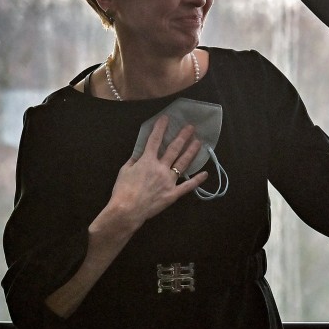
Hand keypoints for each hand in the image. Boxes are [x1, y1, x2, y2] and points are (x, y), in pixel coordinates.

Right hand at [107, 115, 208, 230]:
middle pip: (174, 149)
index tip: (166, 118)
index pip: (155, 140)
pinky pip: (187, 186)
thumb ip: (134, 160)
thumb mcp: (124, 171)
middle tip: (191, 127)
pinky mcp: (173, 194)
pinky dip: (197, 180)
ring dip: (191, 151)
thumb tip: (140, 152)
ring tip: (199, 142)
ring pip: (183, 163)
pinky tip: (205, 174)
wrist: (126, 211)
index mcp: (147, 161)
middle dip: (183, 136)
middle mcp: (161, 168)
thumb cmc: (122, 190)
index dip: (160, 127)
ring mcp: (169, 181)